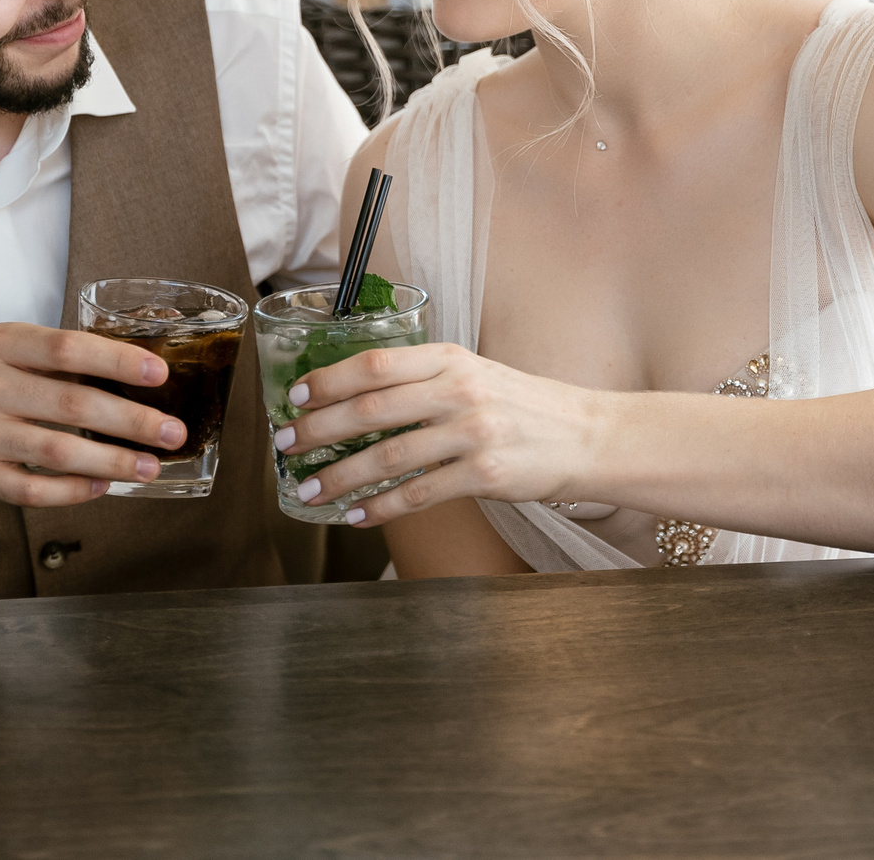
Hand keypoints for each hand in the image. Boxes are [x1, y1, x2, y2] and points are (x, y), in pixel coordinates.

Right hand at [0, 321, 184, 542]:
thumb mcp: (0, 360)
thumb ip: (54, 362)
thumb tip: (135, 373)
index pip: (68, 347)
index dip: (119, 360)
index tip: (159, 374)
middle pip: (74, 403)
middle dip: (134, 420)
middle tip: (172, 431)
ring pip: (60, 450)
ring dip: (114, 461)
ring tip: (150, 466)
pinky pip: (35, 489)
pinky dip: (75, 490)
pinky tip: (103, 487)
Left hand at [277, 343, 609, 525]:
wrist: (587, 436)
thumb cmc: (524, 406)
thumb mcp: (476, 374)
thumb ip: (424, 379)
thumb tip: (355, 398)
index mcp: (452, 358)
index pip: (376, 364)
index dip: (329, 380)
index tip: (296, 397)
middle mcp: (460, 390)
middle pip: (373, 408)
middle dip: (319, 429)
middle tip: (286, 446)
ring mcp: (474, 432)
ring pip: (389, 455)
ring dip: (340, 476)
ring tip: (309, 489)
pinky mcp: (486, 475)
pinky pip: (420, 494)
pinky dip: (382, 507)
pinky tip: (357, 515)